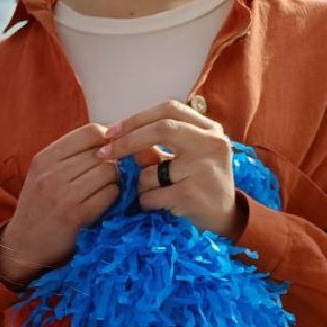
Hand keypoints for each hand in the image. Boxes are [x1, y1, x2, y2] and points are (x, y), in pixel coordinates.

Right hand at [0, 122, 120, 286]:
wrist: (23, 245)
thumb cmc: (39, 206)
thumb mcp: (43, 174)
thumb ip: (70, 154)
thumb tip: (112, 135)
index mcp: (44, 159)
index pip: (90, 132)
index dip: (107, 139)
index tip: (108, 152)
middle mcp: (51, 174)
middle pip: (103, 153)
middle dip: (112, 162)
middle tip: (108, 175)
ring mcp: (63, 195)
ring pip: (110, 171)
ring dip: (114, 180)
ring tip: (104, 189)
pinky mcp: (76, 216)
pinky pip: (111, 194)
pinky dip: (113, 197)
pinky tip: (103, 203)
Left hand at [100, 100, 244, 238]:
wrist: (223, 217)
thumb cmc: (196, 183)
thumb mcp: (181, 158)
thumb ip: (156, 146)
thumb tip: (118, 140)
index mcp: (208, 129)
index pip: (169, 109)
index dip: (136, 118)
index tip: (110, 131)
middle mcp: (211, 143)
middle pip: (161, 130)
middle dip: (127, 142)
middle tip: (104, 153)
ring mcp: (204, 168)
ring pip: (149, 171)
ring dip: (139, 185)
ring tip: (152, 192)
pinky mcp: (192, 194)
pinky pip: (150, 196)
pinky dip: (145, 202)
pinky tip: (158, 205)